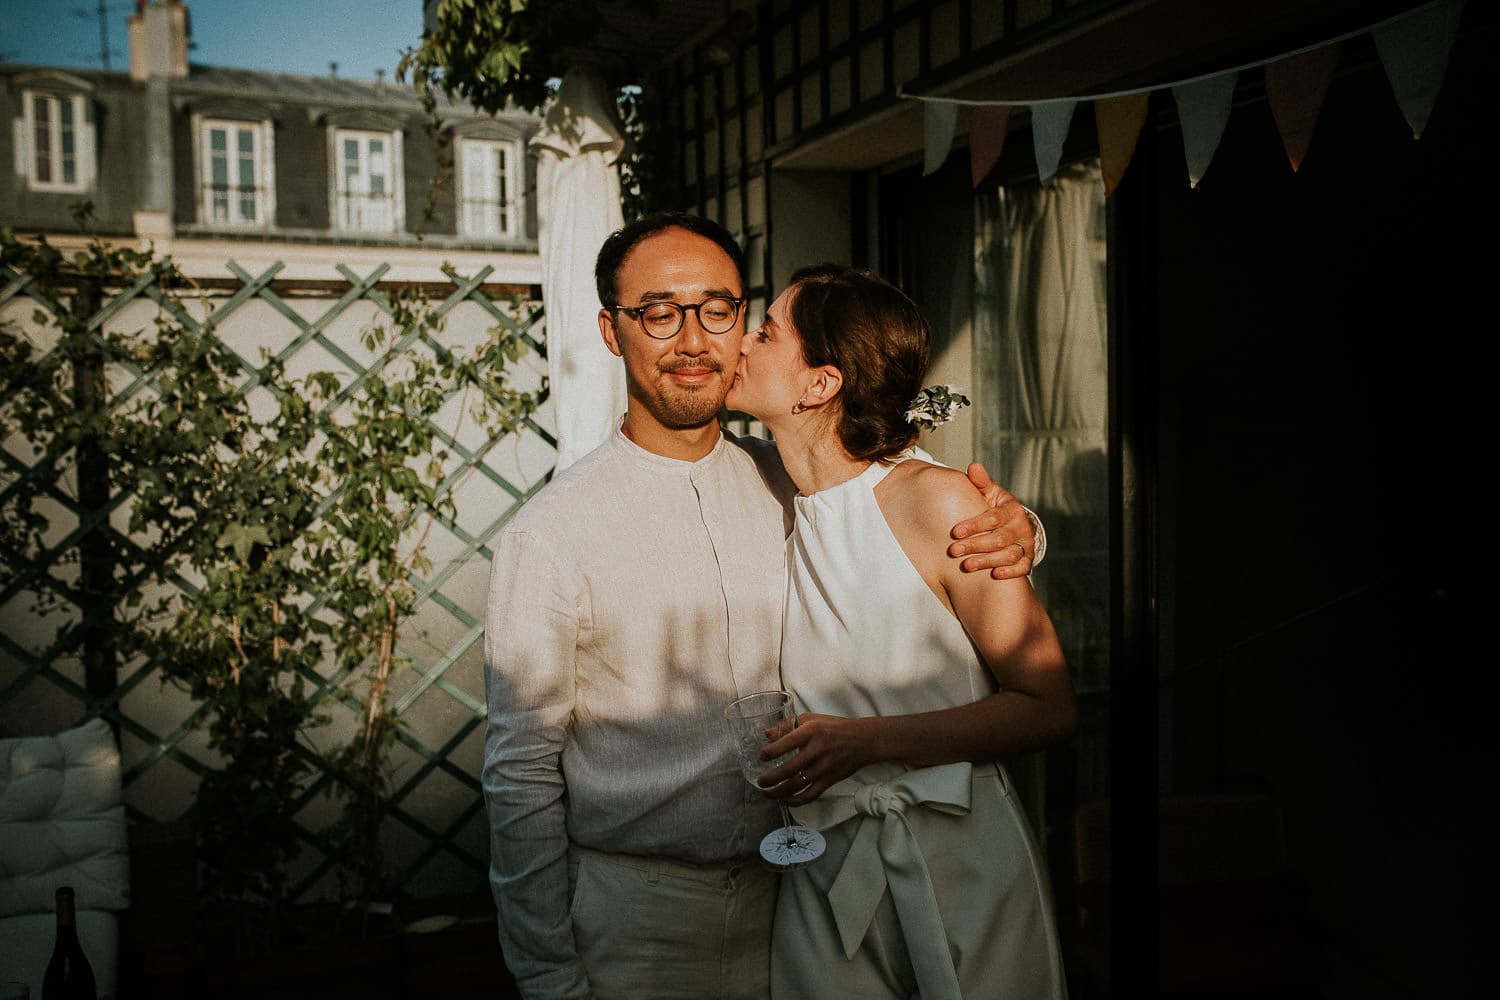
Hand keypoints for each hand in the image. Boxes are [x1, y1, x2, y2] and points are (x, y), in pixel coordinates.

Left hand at [757, 712, 871, 804]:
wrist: (863, 740)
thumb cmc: (834, 727)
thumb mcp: (811, 719)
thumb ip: (788, 726)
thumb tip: (767, 734)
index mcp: (811, 732)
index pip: (786, 742)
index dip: (770, 752)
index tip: (761, 757)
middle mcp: (817, 749)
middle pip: (789, 768)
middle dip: (770, 778)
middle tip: (760, 782)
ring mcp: (824, 767)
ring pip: (797, 784)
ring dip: (779, 792)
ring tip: (766, 793)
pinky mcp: (830, 779)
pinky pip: (811, 794)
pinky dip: (796, 800)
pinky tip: (786, 800)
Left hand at [949, 462, 1037, 578]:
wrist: (1013, 524)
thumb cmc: (994, 507)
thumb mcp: (989, 493)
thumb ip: (980, 483)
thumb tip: (973, 466)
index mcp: (1011, 508)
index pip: (993, 517)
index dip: (974, 525)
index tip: (955, 532)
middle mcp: (1021, 526)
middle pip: (999, 539)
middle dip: (975, 545)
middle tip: (954, 551)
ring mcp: (1025, 543)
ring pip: (1009, 554)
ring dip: (987, 561)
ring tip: (966, 566)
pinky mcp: (1027, 558)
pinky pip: (1022, 567)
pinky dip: (1010, 572)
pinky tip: (995, 574)